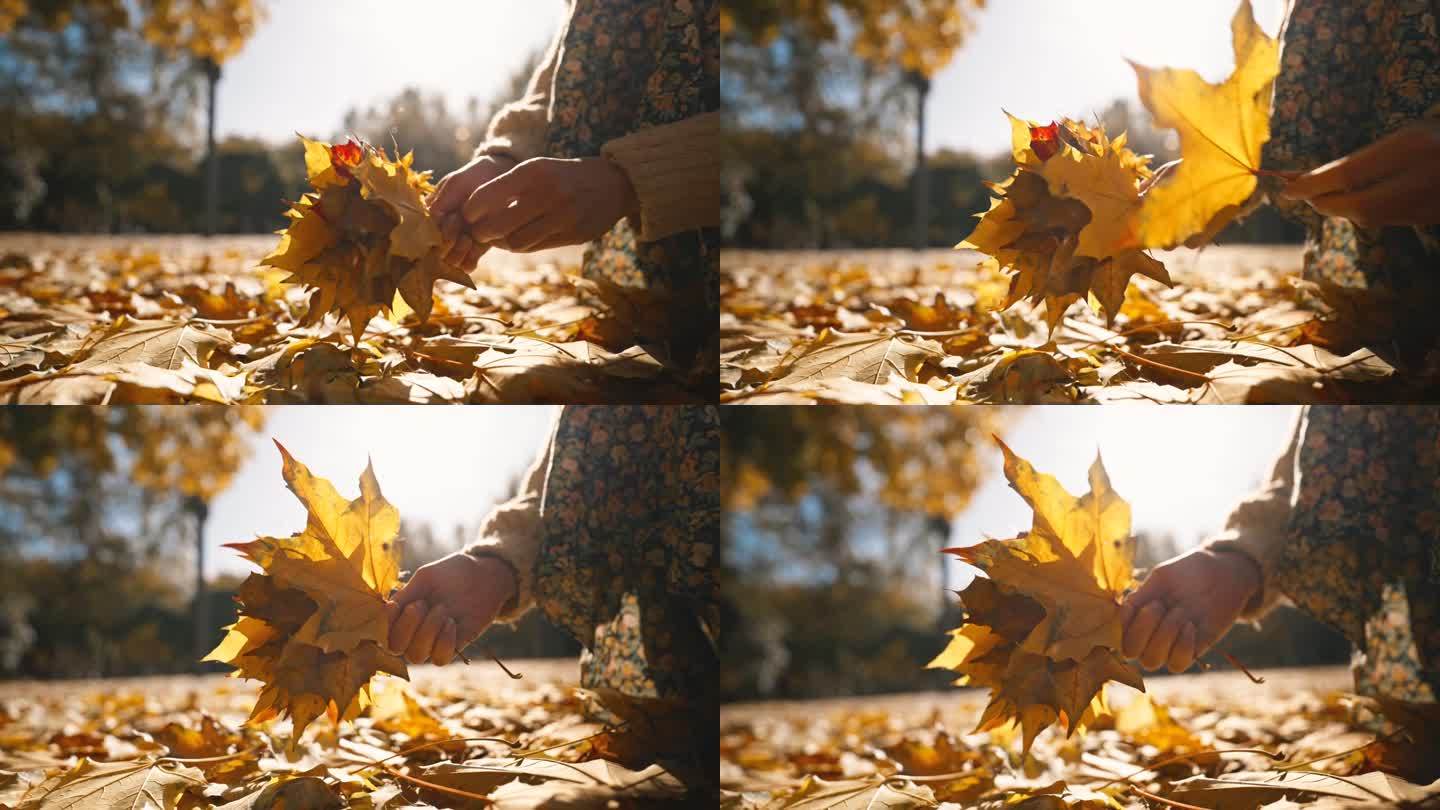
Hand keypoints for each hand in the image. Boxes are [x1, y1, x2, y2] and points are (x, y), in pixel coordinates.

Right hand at [386, 552, 515, 664]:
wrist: (483, 574)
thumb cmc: (452, 573)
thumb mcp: (425, 578)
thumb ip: (404, 596)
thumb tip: (382, 613)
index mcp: (402, 615)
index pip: (382, 632)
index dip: (384, 624)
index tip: (394, 606)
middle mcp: (414, 632)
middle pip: (396, 648)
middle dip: (407, 626)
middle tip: (422, 604)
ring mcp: (433, 641)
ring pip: (416, 656)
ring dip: (427, 632)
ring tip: (442, 610)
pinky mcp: (455, 646)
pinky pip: (440, 659)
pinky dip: (444, 642)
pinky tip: (452, 623)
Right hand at [427, 154, 517, 269]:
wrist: (502, 178)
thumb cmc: (474, 177)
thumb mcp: (455, 184)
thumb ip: (441, 201)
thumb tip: (429, 220)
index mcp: (431, 216)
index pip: (422, 234)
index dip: (433, 231)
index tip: (450, 216)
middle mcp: (442, 231)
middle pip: (435, 253)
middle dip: (445, 242)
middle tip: (459, 223)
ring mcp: (459, 242)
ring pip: (450, 262)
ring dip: (457, 253)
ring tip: (468, 238)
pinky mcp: (476, 249)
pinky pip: (467, 266)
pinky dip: (469, 260)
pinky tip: (476, 246)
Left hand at [458, 156, 638, 252]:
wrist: (613, 184)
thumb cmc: (564, 176)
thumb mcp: (538, 169)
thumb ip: (509, 187)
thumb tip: (472, 210)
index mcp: (534, 172)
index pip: (487, 196)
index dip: (471, 211)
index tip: (467, 214)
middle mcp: (548, 194)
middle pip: (497, 225)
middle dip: (481, 232)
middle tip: (478, 231)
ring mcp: (563, 217)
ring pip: (515, 242)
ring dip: (501, 242)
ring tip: (499, 236)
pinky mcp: (573, 235)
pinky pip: (534, 247)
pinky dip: (520, 245)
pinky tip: (519, 237)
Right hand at [1118, 547, 1260, 672]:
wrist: (1223, 572)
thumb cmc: (1188, 572)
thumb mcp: (1161, 578)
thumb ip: (1139, 597)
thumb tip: (1118, 617)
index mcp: (1136, 616)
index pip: (1117, 635)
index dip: (1123, 625)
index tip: (1140, 604)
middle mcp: (1149, 634)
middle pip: (1131, 652)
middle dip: (1143, 628)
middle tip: (1159, 605)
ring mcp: (1170, 644)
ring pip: (1152, 661)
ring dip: (1164, 636)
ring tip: (1180, 613)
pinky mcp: (1194, 651)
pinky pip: (1178, 664)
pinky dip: (1183, 646)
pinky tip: (1192, 626)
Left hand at [1280, 119, 1439, 228]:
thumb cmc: (1438, 138)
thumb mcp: (1407, 135)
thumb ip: (1370, 158)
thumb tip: (1321, 180)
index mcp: (1413, 146)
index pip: (1348, 173)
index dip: (1312, 184)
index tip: (1287, 187)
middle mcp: (1420, 176)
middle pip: (1356, 205)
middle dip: (1324, 203)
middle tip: (1302, 194)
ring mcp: (1430, 202)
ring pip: (1370, 218)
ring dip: (1341, 210)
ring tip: (1323, 196)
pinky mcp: (1433, 217)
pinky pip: (1389, 221)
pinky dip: (1366, 214)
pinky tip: (1355, 202)